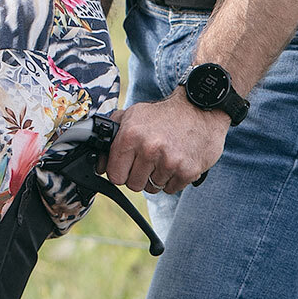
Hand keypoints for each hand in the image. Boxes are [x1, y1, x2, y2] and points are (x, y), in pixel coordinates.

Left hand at [104, 93, 227, 193]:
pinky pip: (171, 189)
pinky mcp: (187, 171)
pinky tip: (176, 162)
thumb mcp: (133, 115)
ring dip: (156, 177)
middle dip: (138, 175)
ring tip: (164, 158)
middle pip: (133, 185)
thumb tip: (99, 164)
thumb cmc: (163, 115)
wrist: (199, 109)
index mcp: (130, 136)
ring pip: (152, 188)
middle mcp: (149, 149)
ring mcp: (169, 162)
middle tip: (148, 160)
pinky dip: (172, 180)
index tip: (126, 166)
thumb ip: (112, 137)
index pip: (114, 175)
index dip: (120, 172)